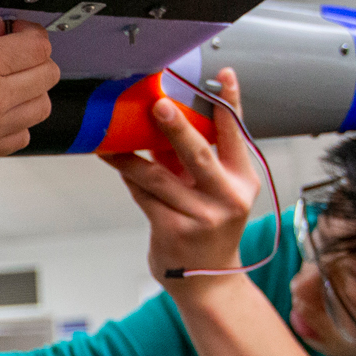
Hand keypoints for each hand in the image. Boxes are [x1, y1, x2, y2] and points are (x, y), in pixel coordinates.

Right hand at [0, 18, 57, 194]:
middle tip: (14, 55)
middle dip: (36, 58)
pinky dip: (19, 121)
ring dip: (33, 91)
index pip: (36, 45)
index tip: (17, 32)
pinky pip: (25, 134)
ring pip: (43, 105)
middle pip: (49, 73)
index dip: (31, 33)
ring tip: (9, 85)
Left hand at [99, 68, 258, 285]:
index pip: (236, 135)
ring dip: (131, 155)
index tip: (222, 75)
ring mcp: (201, 217)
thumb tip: (162, 118)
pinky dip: (129, 177)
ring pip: (159, 176)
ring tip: (111, 137)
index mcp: (244, 181)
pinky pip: (144, 195)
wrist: (208, 280)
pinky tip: (116, 160)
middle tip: (158, 103)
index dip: (230, 103)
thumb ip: (194, 158)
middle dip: (176, 127)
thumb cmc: (209, 223)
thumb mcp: (214, 190)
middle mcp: (228, 198)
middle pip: (198, 154)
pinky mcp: (173, 230)